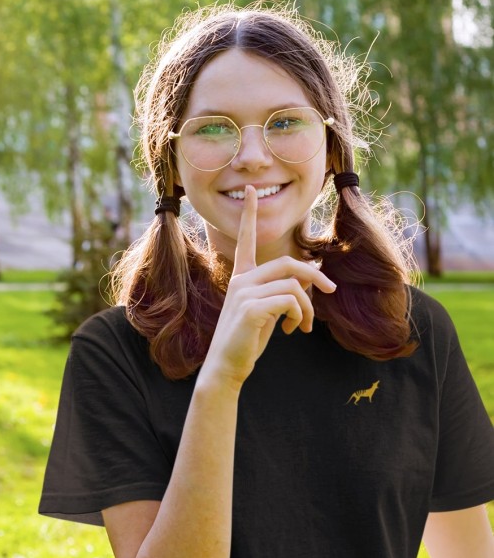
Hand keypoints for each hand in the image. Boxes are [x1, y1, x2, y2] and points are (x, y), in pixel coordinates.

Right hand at [201, 186, 336, 386]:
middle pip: (288, 263)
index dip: (250, 215)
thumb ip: (283, 292)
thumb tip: (311, 280)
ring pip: (294, 285)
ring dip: (308, 307)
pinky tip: (291, 330)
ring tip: (302, 325)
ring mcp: (244, 293)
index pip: (246, 240)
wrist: (226, 366)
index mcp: (242, 278)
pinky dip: (300, 316)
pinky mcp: (252, 308)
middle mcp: (241, 280)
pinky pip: (291, 300)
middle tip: (331, 290)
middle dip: (314, 275)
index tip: (252, 191)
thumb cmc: (247, 340)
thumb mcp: (267, 312)